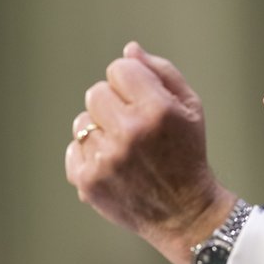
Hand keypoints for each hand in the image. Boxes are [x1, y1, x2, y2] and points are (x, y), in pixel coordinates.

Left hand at [65, 42, 234, 263]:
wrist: (185, 212)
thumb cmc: (189, 154)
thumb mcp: (191, 108)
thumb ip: (162, 72)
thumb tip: (130, 50)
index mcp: (157, 109)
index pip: (120, 68)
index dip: (131, 81)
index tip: (142, 98)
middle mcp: (129, 132)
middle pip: (96, 92)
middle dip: (114, 104)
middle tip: (134, 125)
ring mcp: (105, 158)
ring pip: (82, 121)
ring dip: (100, 130)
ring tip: (125, 148)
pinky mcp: (88, 180)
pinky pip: (73, 149)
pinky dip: (90, 155)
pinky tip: (114, 165)